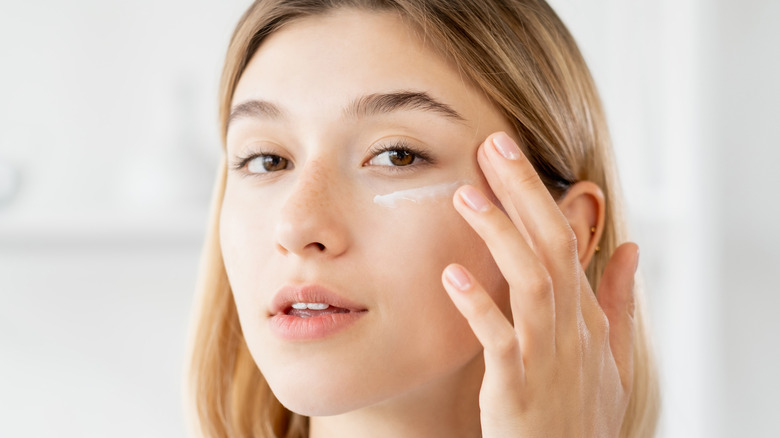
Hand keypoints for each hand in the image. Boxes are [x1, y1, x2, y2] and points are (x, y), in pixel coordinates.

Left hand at [441, 132, 637, 436]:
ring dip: (501, 236)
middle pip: (554, 246)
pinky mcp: (517, 390)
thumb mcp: (611, 358)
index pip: (565, 241)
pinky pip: (500, 343)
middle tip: (493, 145)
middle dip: (525, 193)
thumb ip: (617, 302)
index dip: (537, 195)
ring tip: (467, 196)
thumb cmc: (581, 414)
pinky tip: (451, 276)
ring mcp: (546, 359)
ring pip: (532, 283)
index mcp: (585, 316)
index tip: (508, 153)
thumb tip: (629, 248)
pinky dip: (479, 308)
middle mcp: (570, 330)